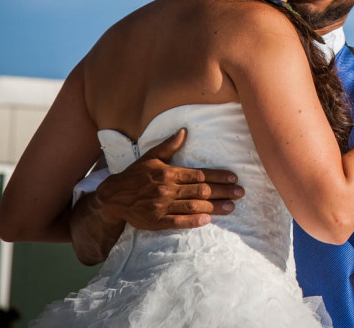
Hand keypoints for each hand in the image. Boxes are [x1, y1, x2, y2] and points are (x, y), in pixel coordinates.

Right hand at [94, 128, 243, 229]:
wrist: (112, 197)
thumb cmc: (135, 175)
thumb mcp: (151, 157)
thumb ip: (169, 146)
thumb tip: (184, 130)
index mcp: (169, 173)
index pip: (199, 174)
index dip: (218, 176)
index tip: (234, 178)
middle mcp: (167, 188)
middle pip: (201, 190)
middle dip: (223, 191)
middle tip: (241, 193)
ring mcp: (161, 206)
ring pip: (193, 206)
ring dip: (214, 207)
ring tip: (232, 207)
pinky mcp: (155, 221)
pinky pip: (177, 221)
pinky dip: (193, 221)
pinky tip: (207, 220)